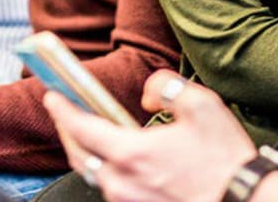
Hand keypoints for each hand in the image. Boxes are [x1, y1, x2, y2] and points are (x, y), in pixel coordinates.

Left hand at [43, 70, 277, 201]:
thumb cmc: (226, 161)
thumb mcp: (201, 105)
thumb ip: (165, 87)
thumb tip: (145, 94)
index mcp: (131, 153)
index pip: (80, 128)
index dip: (61, 109)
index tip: (51, 95)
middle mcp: (123, 183)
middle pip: (79, 154)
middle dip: (67, 130)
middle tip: (64, 112)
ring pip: (94, 174)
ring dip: (86, 152)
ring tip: (89, 133)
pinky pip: (112, 189)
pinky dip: (106, 170)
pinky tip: (117, 160)